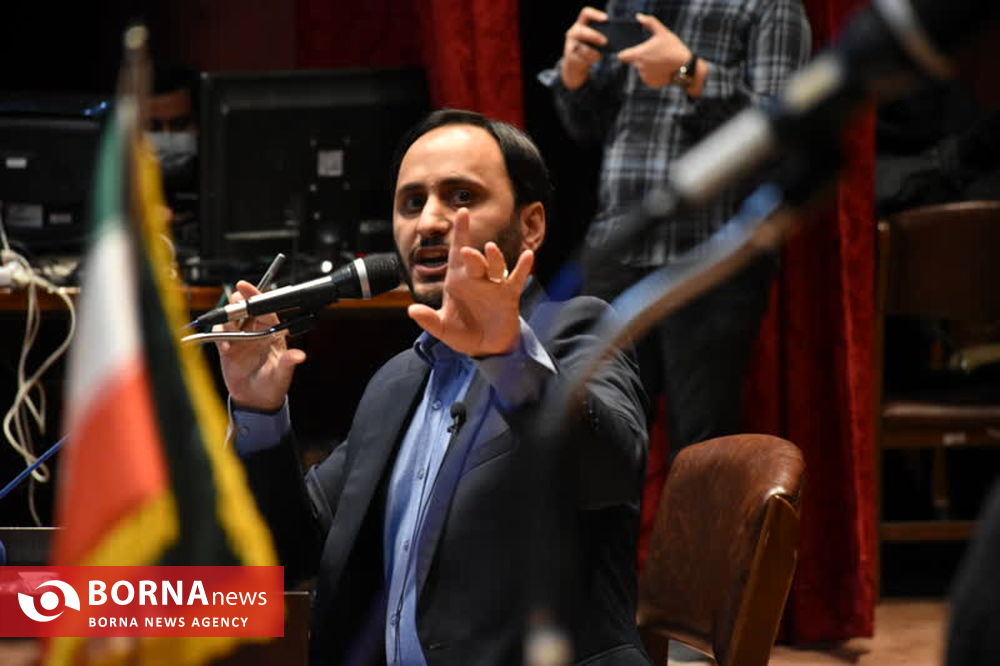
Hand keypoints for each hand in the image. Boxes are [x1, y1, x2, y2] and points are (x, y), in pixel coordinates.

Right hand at [214, 281, 306, 410]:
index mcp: (273, 332)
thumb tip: (299, 355)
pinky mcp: (227, 346)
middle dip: (238, 303)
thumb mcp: (282, 374)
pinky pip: (219, 333)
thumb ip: (287, 363)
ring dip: (228, 320)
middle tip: (234, 307)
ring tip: (230, 330)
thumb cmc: (273, 385)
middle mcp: (256, 331)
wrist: (255, 400)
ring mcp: (240, 338)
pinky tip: (225, 347)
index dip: (255, 295)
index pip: (265, 308)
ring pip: (230, 318)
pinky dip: (219, 335)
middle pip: (245, 308)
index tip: (244, 286)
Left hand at [407, 208, 533, 357]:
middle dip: (471, 255)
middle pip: (474, 260)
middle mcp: (476, 278)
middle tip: (466, 251)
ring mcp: (494, 285)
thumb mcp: (443, 330)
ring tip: (490, 249)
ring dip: (494, 257)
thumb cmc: (463, 333)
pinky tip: (527, 255)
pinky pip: (516, 278)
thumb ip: (428, 320)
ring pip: (495, 266)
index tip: (462, 212)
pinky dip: (523, 267)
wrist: (486, 348)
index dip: (460, 233)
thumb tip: (412, 310)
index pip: (456, 252)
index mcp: (458, 281)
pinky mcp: (509, 295)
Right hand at [560, 6, 608, 89]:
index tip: (606, 19)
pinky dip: (590, 58)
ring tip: (600, 54)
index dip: (595, 15)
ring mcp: (571, 44)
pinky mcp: (571, 56)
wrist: (577, 60)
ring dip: (592, 52)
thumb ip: (602, 35)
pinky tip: (598, 57)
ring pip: (581, 47)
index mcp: (582, 23)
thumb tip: (616, 38)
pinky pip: (581, 57)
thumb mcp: (596, 38)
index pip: (586, 13)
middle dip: (594, 36)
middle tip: (605, 42)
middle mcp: (574, 31)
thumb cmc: (590, 46)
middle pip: (581, 31)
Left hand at [616, 13, 691, 87]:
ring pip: (641, 70)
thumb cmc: (673, 48)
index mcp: (638, 55)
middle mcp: (639, 67)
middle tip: (653, 53)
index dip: (625, 53)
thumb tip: (639, 17)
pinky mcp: (651, 83)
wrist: (685, 67)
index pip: (622, 56)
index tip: (632, 51)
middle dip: (640, 57)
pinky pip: (648, 77)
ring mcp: (645, 76)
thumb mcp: (662, 32)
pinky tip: (662, 68)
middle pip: (633, 62)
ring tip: (660, 60)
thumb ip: (650, 22)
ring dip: (647, 66)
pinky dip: (653, 74)